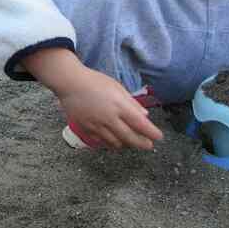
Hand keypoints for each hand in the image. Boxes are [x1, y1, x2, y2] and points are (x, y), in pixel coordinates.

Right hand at [23, 48, 162, 150]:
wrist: (70, 83)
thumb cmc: (94, 81)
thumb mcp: (117, 87)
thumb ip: (131, 103)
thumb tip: (144, 116)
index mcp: (119, 106)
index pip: (140, 124)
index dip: (151, 133)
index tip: (158, 137)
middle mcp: (109, 118)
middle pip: (130, 138)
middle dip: (142, 144)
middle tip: (149, 146)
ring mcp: (97, 126)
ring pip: (116, 143)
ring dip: (126, 144)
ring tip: (132, 143)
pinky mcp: (86, 129)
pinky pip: (101, 142)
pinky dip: (110, 143)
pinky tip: (114, 141)